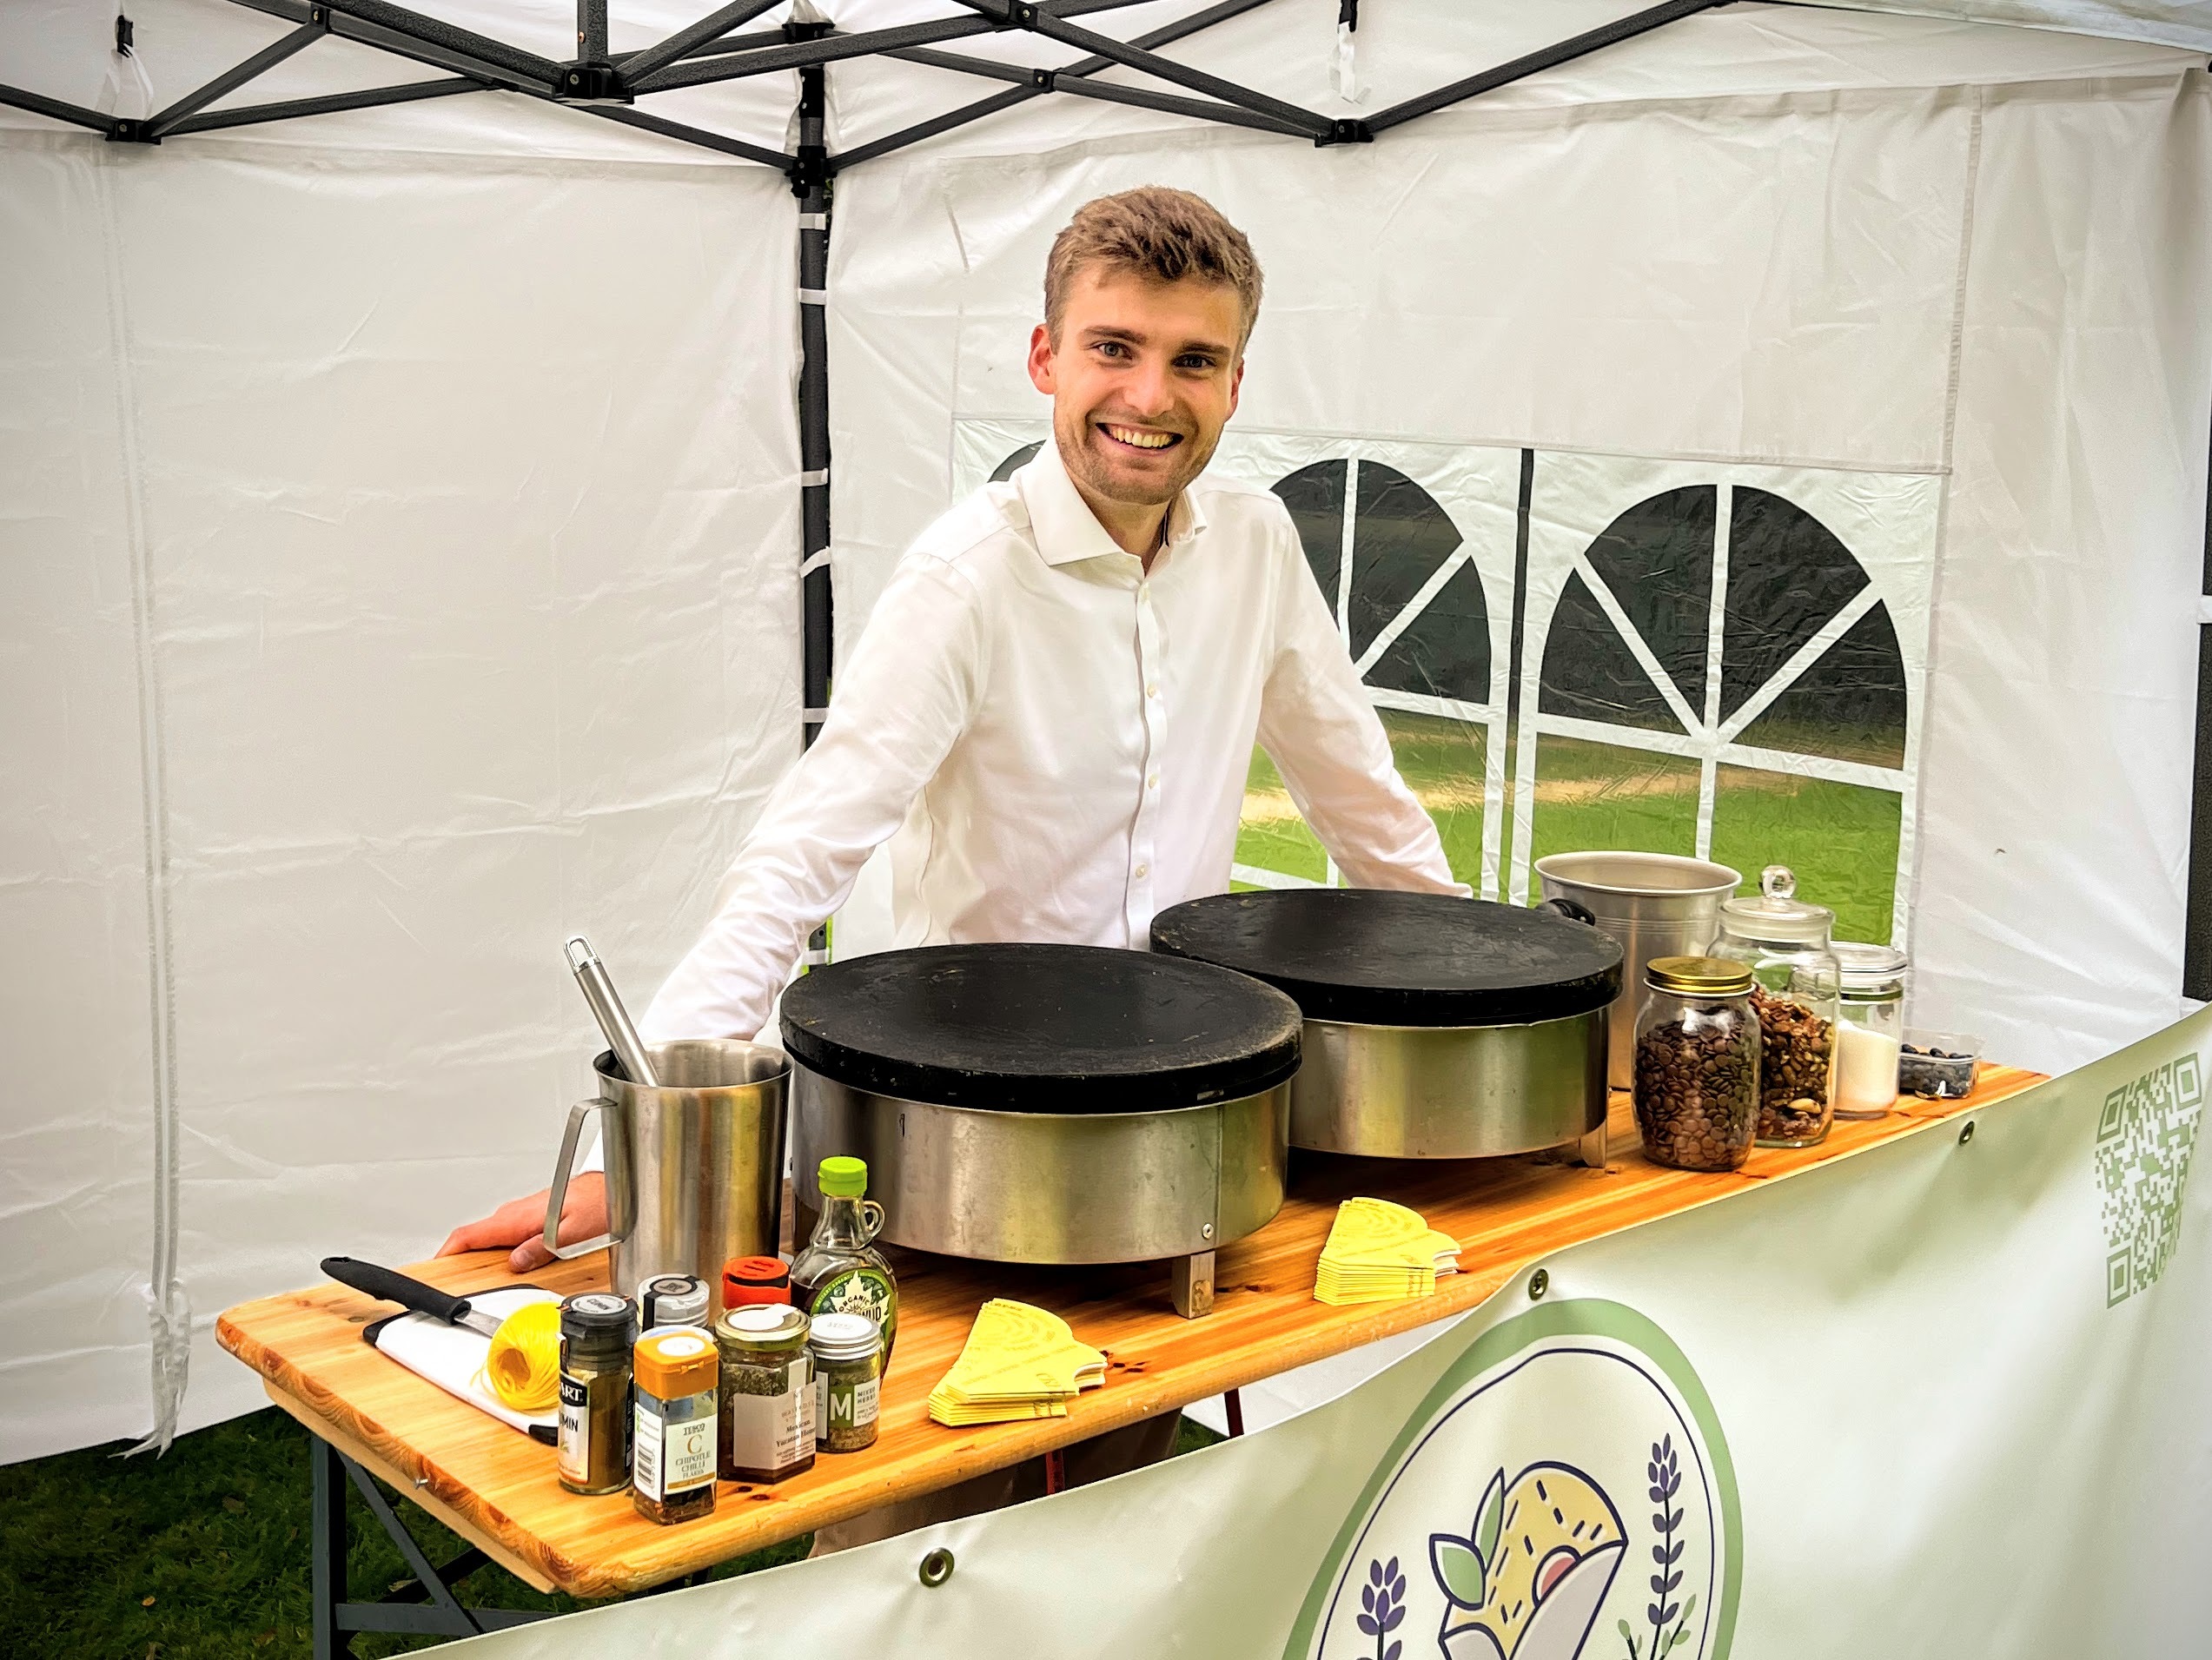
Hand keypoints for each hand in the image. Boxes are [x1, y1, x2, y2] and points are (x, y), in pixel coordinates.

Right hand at [438, 1172, 607, 1274]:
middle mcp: (516, 1214)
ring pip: (490, 1236)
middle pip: (475, 1238)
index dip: (448, 1251)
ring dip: (478, 1255)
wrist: (614, 1185)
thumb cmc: (599, 1203)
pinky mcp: (530, 1216)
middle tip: (453, 1284)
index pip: (471, 1234)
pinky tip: (503, 1264)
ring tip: (475, 1279)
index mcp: (520, 1218)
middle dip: (459, 1259)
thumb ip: (544, 1247)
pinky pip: (504, 1234)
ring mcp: (521, 1214)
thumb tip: (517, 1262)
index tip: (435, 1268)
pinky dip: (495, 1249)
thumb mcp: (575, 1232)